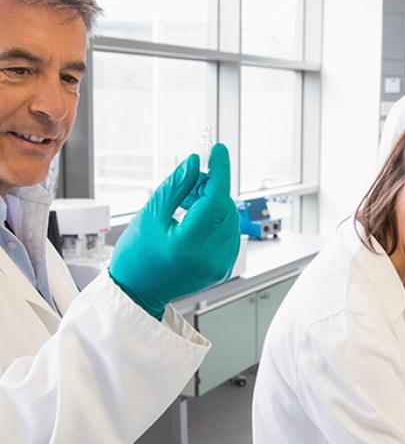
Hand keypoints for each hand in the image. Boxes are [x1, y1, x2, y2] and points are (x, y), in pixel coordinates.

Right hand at [109, 143, 240, 318]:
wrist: (137, 292)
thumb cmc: (136, 257)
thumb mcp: (150, 215)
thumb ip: (176, 187)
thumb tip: (195, 163)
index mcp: (188, 245)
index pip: (216, 199)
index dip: (219, 171)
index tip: (217, 151)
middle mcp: (209, 257)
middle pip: (224, 207)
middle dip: (211, 187)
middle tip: (191, 180)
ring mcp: (219, 265)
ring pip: (229, 219)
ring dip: (214, 203)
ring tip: (187, 201)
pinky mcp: (222, 268)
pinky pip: (229, 234)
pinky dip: (217, 219)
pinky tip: (196, 218)